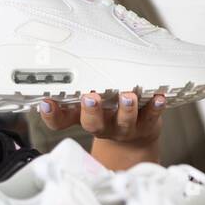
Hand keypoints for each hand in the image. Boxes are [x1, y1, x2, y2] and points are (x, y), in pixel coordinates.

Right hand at [38, 90, 164, 169]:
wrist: (135, 139)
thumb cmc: (109, 113)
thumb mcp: (89, 107)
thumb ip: (79, 92)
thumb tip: (66, 66)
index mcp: (84, 118)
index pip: (61, 121)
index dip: (52, 115)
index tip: (46, 103)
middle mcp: (102, 126)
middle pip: (93, 124)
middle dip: (91, 112)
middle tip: (90, 98)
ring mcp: (124, 129)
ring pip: (124, 122)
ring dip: (125, 110)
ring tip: (127, 96)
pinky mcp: (146, 126)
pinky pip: (151, 118)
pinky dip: (155, 108)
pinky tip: (158, 98)